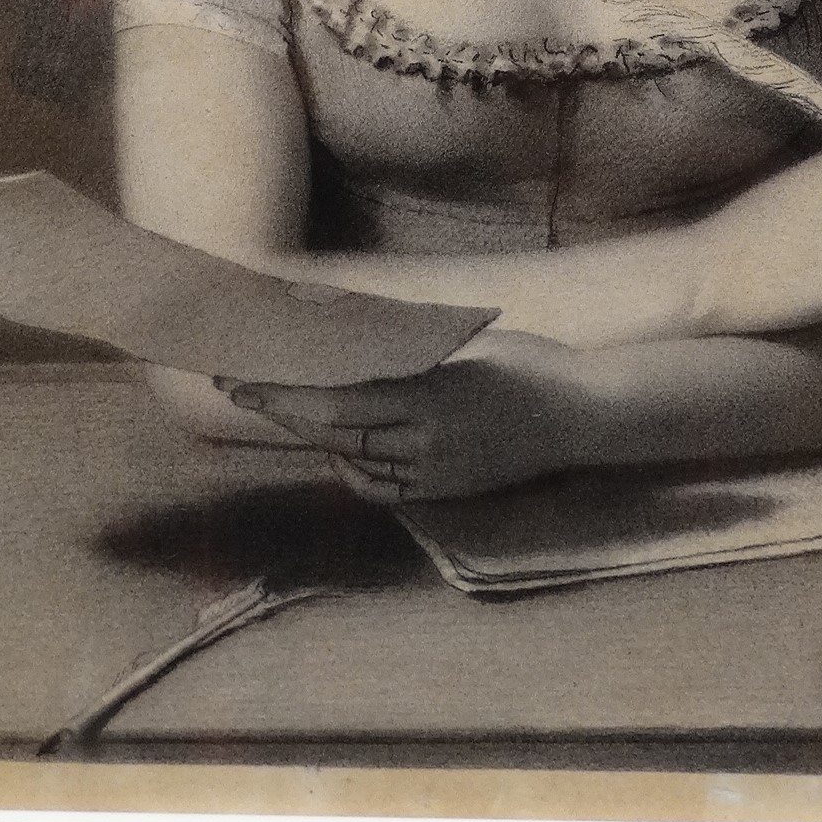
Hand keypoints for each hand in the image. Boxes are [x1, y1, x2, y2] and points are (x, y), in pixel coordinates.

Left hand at [214, 330, 584, 500]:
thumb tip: (345, 327)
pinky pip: (379, 487)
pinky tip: (334, 444)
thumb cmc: (529, 363)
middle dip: (281, 410)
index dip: (284, 392)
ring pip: (351, 459)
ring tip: (276, 406)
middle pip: (334, 432)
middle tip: (238, 386)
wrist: (583, 418)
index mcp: (430, 399)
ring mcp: (434, 475)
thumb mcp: (466, 342)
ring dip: (309, 433)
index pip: (338, 399)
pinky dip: (348, 465)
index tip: (242, 378)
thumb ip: (407, 345)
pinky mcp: (444, 494)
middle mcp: (425, 444)